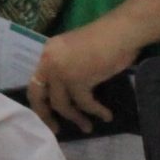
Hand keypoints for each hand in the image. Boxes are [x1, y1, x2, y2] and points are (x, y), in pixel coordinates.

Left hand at [29, 15, 141, 131]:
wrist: (122, 31)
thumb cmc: (108, 38)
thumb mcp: (78, 51)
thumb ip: (68, 66)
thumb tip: (69, 92)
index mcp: (49, 51)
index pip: (37, 79)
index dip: (41, 99)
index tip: (48, 112)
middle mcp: (49, 61)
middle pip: (37, 94)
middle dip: (45, 115)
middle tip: (55, 129)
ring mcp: (62, 71)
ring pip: (61, 104)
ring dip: (76, 118)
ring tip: (87, 127)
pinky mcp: (78, 80)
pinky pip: (85, 103)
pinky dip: (96, 111)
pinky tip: (105, 115)